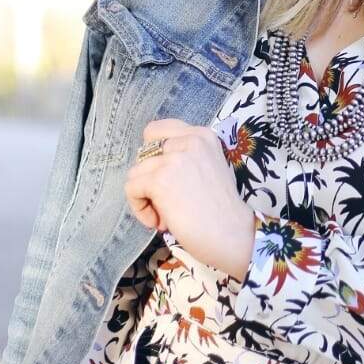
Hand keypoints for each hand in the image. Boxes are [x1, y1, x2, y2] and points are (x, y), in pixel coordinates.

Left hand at [124, 118, 256, 279]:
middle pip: (142, 154)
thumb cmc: (221, 210)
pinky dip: (140, 209)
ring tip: (165, 216)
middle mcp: (189, 140)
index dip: (153, 156)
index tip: (164, 178)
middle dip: (149, 179)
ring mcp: (174, 159)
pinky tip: (158, 221)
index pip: (157, 130)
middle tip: (167, 202)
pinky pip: (131, 189)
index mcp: (202, 135)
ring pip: (135, 173)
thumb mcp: (209, 167)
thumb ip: (185, 157)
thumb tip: (148, 164)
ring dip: (145, 198)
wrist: (232, 233)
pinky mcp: (160, 180)